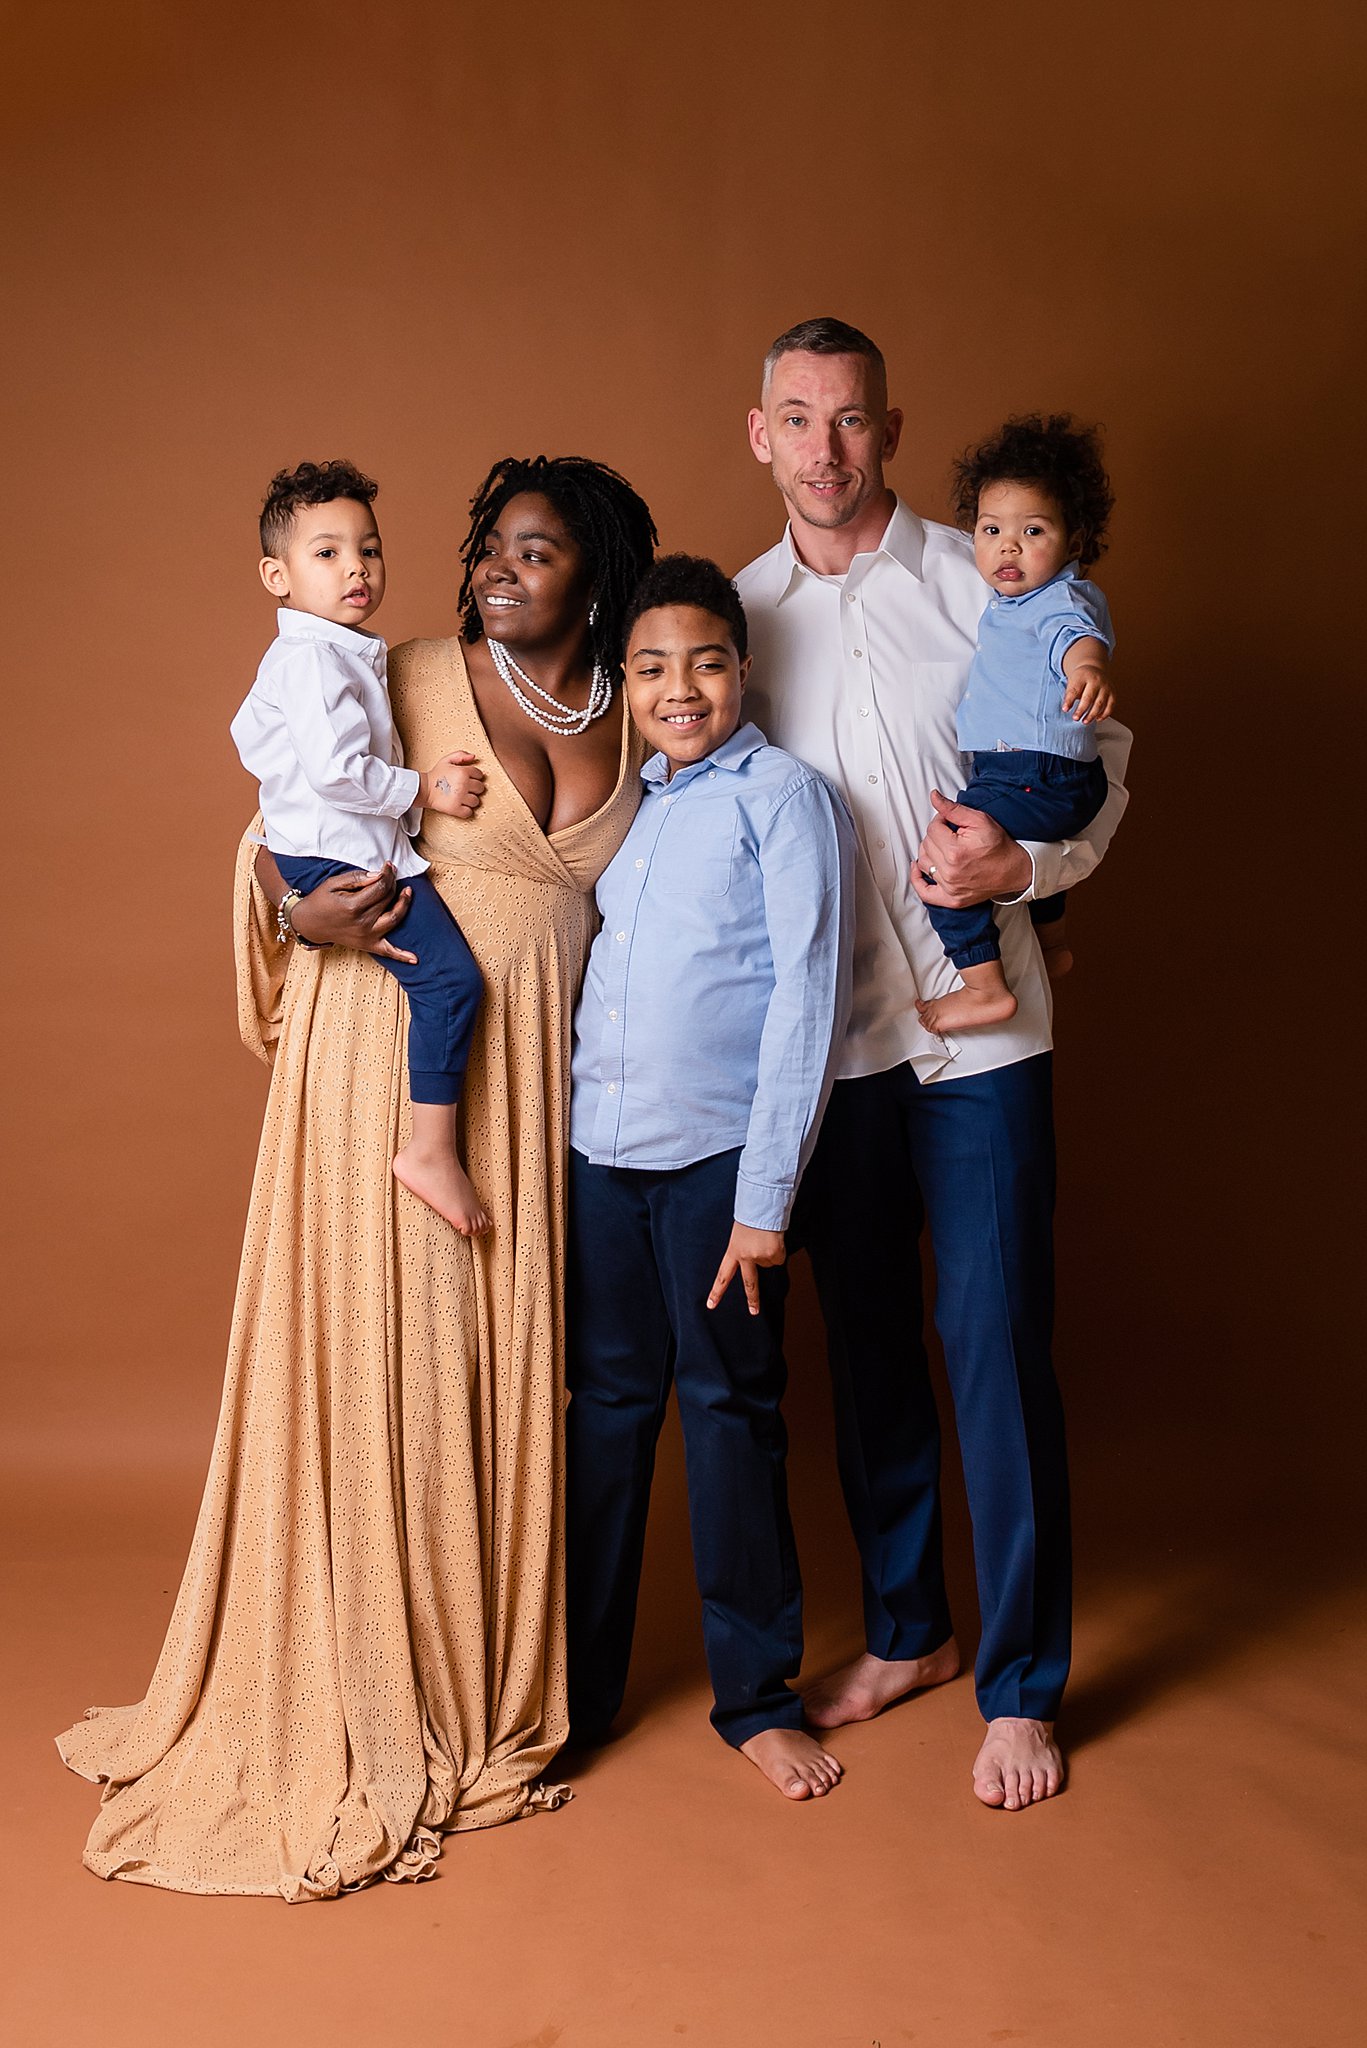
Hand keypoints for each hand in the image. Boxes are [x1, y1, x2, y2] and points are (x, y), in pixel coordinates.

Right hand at [289, 862, 417, 962]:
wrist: (309, 924)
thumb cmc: (320, 900)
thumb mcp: (333, 883)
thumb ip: (357, 878)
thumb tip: (379, 875)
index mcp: (353, 906)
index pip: (380, 887)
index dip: (387, 874)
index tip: (388, 866)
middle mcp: (362, 923)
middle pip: (388, 900)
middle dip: (392, 884)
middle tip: (391, 875)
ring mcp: (367, 936)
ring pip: (395, 918)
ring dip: (404, 905)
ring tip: (407, 892)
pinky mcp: (368, 945)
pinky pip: (388, 951)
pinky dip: (402, 955)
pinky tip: (415, 959)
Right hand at [420, 751, 485, 818]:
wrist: (423, 789)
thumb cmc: (435, 775)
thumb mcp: (446, 760)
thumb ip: (460, 755)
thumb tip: (473, 756)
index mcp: (463, 772)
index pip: (479, 775)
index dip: (475, 777)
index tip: (469, 779)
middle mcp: (463, 784)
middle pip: (480, 788)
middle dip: (474, 789)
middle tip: (466, 789)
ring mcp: (460, 797)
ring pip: (476, 801)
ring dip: (470, 800)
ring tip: (463, 798)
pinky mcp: (455, 809)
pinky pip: (469, 812)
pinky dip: (465, 811)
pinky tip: (461, 806)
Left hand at [707, 1223, 786, 1316]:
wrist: (762, 1205)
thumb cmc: (751, 1216)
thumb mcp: (740, 1234)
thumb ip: (745, 1250)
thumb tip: (760, 1262)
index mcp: (733, 1250)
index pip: (722, 1275)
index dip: (717, 1291)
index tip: (711, 1304)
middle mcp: (745, 1257)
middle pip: (749, 1283)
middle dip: (752, 1299)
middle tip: (754, 1312)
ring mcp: (760, 1257)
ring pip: (769, 1263)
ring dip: (770, 1251)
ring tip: (766, 1236)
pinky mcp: (773, 1254)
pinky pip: (779, 1258)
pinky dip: (779, 1250)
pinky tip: (774, 1239)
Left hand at [910, 790, 1031, 908]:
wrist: (1013, 869)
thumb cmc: (998, 845)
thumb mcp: (979, 820)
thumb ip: (953, 809)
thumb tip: (934, 796)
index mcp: (955, 851)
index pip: (932, 829)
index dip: (940, 821)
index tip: (950, 822)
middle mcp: (950, 871)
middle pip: (926, 845)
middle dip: (936, 835)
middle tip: (951, 834)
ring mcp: (950, 887)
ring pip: (923, 863)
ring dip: (929, 853)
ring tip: (942, 847)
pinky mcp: (951, 899)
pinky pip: (924, 892)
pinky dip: (917, 879)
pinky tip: (917, 868)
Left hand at [1062, 662, 1114, 723]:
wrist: (1096, 669)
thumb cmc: (1082, 679)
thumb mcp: (1073, 682)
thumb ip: (1070, 694)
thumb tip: (1066, 709)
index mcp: (1084, 676)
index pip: (1075, 690)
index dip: (1069, 701)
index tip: (1065, 710)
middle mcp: (1097, 681)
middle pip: (1088, 698)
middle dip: (1081, 710)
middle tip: (1075, 718)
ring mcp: (1106, 687)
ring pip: (1099, 704)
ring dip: (1092, 715)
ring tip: (1084, 722)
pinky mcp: (1113, 693)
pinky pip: (1110, 706)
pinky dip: (1104, 715)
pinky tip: (1097, 719)